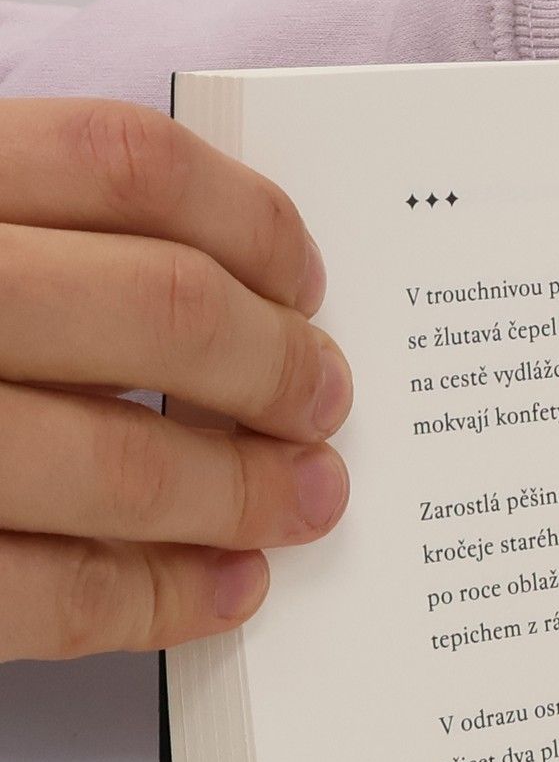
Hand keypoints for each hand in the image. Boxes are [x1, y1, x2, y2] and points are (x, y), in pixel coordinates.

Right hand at [0, 100, 350, 659]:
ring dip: (249, 493)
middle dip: (278, 369)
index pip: (123, 163)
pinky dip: (169, 598)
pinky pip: (62, 595)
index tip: (303, 278)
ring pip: (127, 465)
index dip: (251, 222)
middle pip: (160, 312)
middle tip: (325, 399)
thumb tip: (227, 288)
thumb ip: (26, 230)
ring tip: (307, 500)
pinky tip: (228, 589)